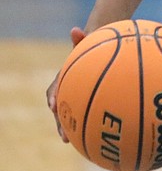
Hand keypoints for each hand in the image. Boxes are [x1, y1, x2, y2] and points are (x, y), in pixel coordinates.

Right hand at [45, 27, 85, 141]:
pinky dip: (88, 125)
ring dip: (69, 128)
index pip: (54, 90)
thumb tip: (75, 30)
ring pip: (70, 116)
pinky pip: (86, 115)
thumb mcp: (88, 43)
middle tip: (63, 135)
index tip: (54, 106)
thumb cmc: (93, 46)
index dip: (54, 97)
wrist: (99, 50)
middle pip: (60, 109)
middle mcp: (67, 90)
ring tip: (70, 141)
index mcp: (64, 78)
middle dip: (59, 122)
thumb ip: (81, 39)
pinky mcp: (87, 102)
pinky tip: (95, 137)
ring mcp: (76, 97)